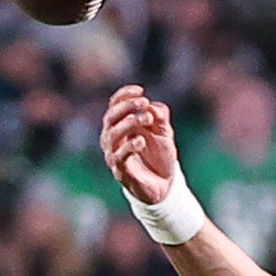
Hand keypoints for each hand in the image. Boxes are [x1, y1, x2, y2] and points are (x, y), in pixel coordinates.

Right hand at [101, 84, 179, 205]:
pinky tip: (141, 140)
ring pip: (112, 135)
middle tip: (144, 103)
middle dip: (126, 106)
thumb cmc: (160, 155)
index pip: (115, 105)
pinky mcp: (120, 170)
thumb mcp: (164, 131)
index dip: (124, 95)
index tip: (140, 90)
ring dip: (128, 123)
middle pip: (110, 117)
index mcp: (121, 125)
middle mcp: (113, 138)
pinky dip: (129, 146)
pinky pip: (118, 156)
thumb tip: (151, 106)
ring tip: (147, 119)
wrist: (165, 184)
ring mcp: (114, 154)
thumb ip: (159, 116)